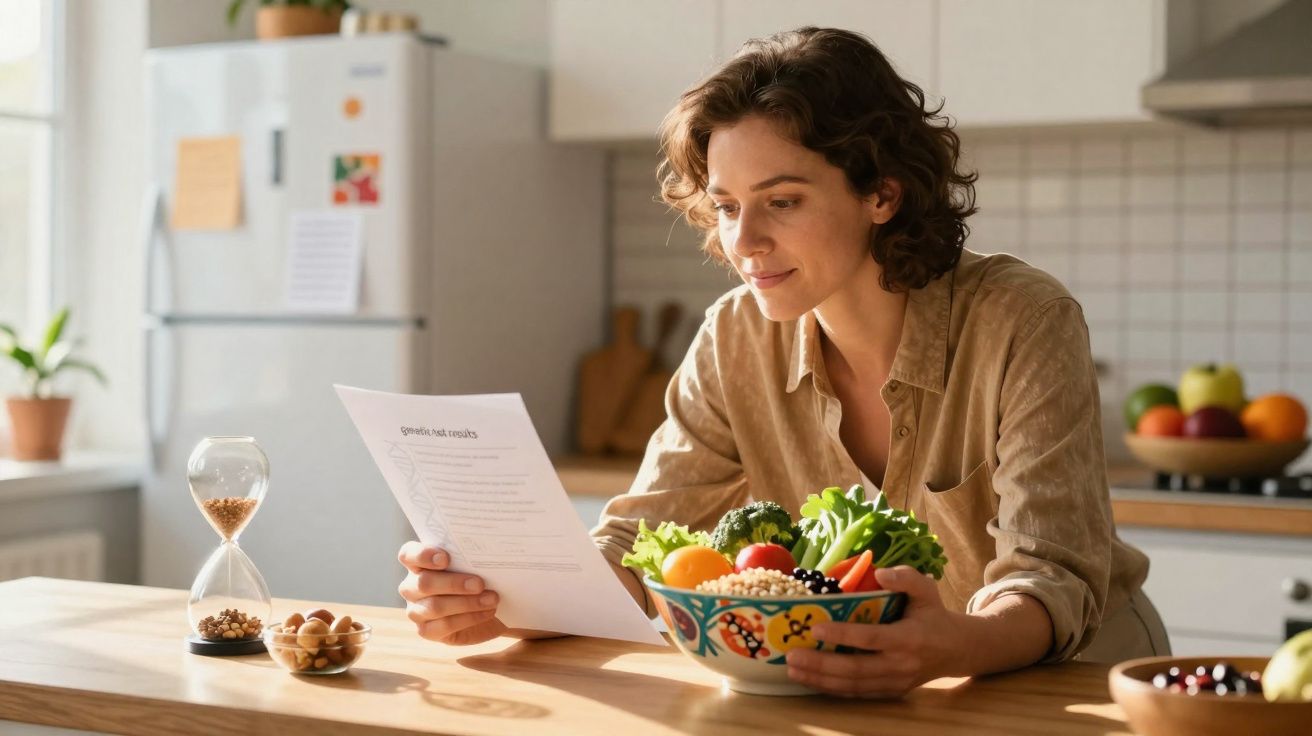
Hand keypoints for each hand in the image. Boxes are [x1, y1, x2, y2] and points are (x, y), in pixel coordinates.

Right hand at [397, 541, 506, 645]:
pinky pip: (444, 625)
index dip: (423, 555)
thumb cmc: (476, 576)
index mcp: (417, 562)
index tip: (445, 558)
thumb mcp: (472, 563)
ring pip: (434, 607)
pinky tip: (487, 612)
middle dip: (454, 583)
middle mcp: (411, 586)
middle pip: (424, 583)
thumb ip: (469, 556)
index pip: (408, 554)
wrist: (487, 605)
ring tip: (491, 599)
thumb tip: (484, 551)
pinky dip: (469, 618)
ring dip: (466, 603)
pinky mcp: (426, 630)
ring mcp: (416, 610)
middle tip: (479, 584)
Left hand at [785, 565, 960, 697]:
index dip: (843, 635)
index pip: (871, 638)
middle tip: (792, 655)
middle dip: (821, 664)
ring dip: (820, 680)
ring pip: (853, 685)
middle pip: (856, 669)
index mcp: (909, 638)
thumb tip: (879, 573)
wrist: (956, 649)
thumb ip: (906, 577)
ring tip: (793, 669)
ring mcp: (894, 682)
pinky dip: (832, 689)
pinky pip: (857, 693)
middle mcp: (900, 665)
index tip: (816, 628)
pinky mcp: (889, 692)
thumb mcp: (927, 589)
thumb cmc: (934, 614)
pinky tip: (810, 680)